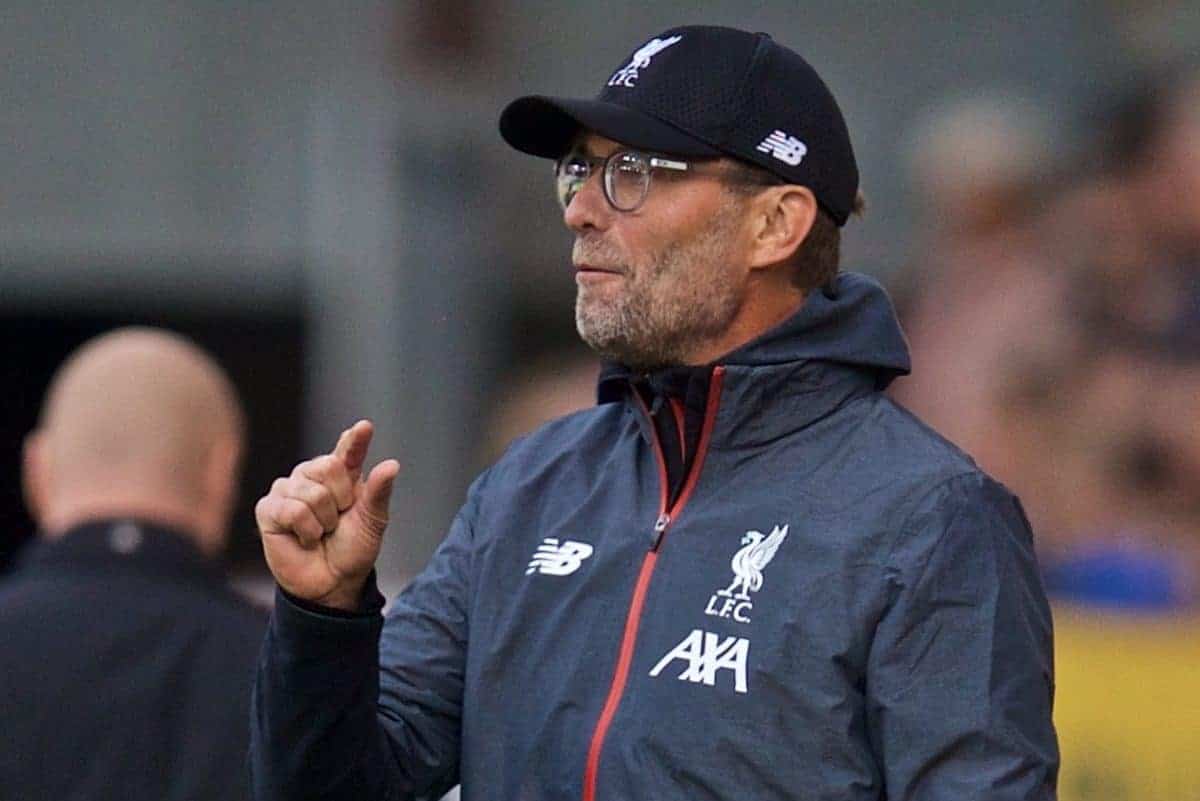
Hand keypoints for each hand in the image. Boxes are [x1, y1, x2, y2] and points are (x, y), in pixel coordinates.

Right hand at [255, 420, 399, 610]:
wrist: (332, 582)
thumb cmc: (352, 550)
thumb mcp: (372, 521)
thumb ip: (378, 492)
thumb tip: (392, 464)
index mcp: (341, 475)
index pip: (347, 451)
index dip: (355, 440)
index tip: (364, 428)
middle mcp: (311, 476)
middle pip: (327, 466)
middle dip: (340, 500)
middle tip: (336, 522)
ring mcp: (287, 490)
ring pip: (312, 492)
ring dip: (323, 521)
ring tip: (320, 532)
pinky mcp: (268, 509)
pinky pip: (292, 510)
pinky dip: (306, 530)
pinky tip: (304, 538)